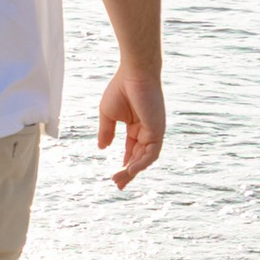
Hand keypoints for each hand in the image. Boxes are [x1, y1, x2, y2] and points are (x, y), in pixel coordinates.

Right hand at [97, 61, 165, 189]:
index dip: (125, 165)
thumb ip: (106, 132)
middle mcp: (147, 132)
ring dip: (133, 170)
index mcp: (136, 127)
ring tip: (119, 179)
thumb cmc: (121, 89)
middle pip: (139, 158)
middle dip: (129, 172)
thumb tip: (102, 148)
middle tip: (118, 185)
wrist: (134, 74)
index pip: (132, 151)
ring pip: (145, 158)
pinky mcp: (158, 130)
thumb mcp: (108, 114)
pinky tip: (129, 169)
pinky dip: (141, 162)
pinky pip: (151, 152)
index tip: (115, 178)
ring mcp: (154, 132)